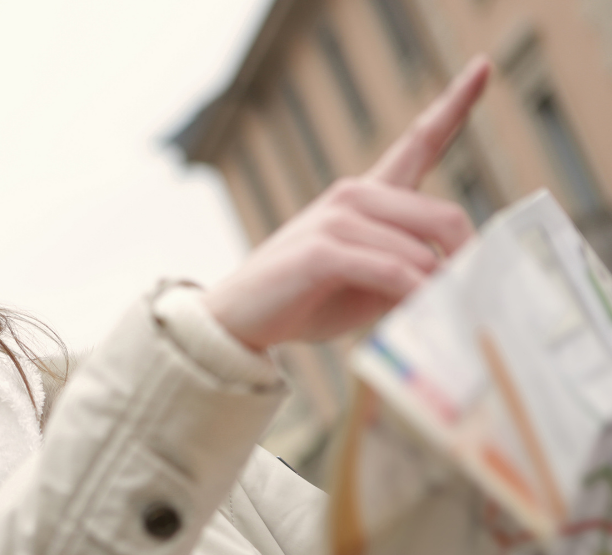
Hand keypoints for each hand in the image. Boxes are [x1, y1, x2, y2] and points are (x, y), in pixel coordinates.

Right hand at [202, 55, 491, 350]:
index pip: (419, 141)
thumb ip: (413, 271)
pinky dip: (416, 297)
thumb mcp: (371, 284)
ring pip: (421, 251)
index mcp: (369, 195)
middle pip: (444, 216)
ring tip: (443, 319)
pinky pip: (394, 272)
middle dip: (467, 263)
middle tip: (474, 300)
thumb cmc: (309, 298)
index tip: (483, 65)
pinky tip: (423, 313)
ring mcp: (337, 218)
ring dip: (439, 292)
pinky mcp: (323, 249)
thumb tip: (463, 280)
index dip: (456, 102)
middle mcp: (355, 195)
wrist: (241, 318)